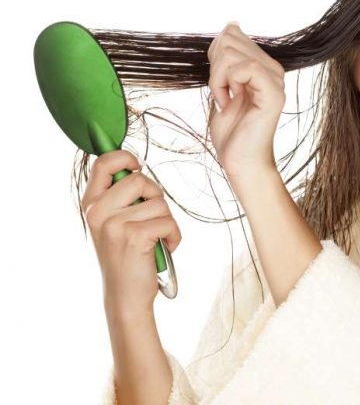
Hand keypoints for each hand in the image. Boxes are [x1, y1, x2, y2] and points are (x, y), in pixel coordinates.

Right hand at [80, 149, 181, 313]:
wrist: (125, 296)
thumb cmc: (127, 256)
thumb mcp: (113, 223)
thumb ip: (120, 197)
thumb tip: (135, 165)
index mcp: (90, 204)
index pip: (103, 163)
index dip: (126, 157)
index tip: (138, 166)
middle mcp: (98, 212)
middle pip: (139, 179)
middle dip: (156, 196)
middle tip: (152, 218)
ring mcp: (114, 224)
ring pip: (159, 202)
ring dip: (167, 221)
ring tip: (156, 239)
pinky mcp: (134, 236)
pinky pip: (168, 221)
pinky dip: (174, 236)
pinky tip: (164, 248)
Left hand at [207, 21, 285, 179]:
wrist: (240, 162)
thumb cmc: (231, 131)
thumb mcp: (221, 83)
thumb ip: (226, 57)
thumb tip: (232, 24)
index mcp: (264, 66)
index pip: (232, 34)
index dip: (214, 55)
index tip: (219, 83)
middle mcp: (274, 69)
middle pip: (229, 39)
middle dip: (214, 67)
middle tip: (222, 94)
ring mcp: (276, 81)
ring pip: (232, 52)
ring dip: (217, 78)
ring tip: (225, 100)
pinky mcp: (274, 93)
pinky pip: (245, 67)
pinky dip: (225, 84)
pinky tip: (228, 102)